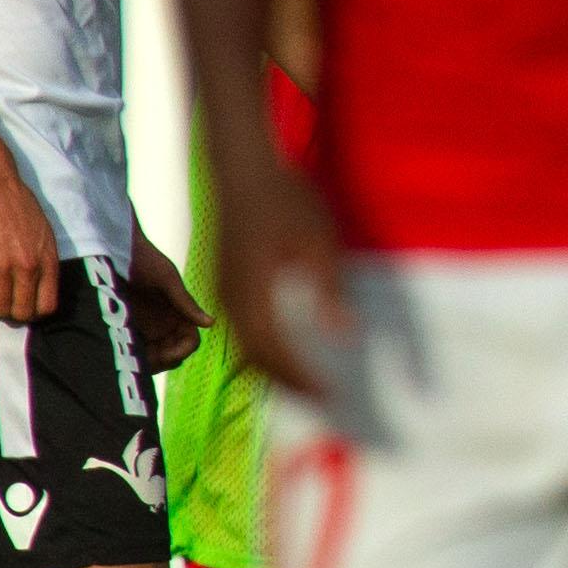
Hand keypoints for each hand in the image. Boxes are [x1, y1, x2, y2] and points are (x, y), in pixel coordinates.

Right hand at [0, 162, 59, 323]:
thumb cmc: (22, 209)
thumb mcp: (46, 236)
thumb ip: (45, 263)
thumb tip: (40, 289)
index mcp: (48, 262)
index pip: (47, 306)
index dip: (36, 313)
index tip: (28, 309)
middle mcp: (28, 269)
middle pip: (23, 313)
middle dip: (15, 315)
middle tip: (7, 307)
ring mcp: (3, 268)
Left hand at [125, 235, 207, 373]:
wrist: (116, 250)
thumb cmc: (145, 259)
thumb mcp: (167, 280)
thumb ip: (186, 303)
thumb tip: (211, 323)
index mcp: (180, 314)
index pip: (190, 343)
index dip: (181, 351)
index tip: (164, 355)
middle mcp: (167, 324)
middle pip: (173, 355)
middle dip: (163, 361)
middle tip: (144, 361)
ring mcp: (148, 327)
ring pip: (155, 356)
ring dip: (148, 361)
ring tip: (132, 360)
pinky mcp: (128, 328)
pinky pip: (137, 350)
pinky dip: (134, 356)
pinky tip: (123, 354)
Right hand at [211, 151, 347, 400]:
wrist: (243, 167)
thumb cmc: (284, 198)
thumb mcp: (318, 242)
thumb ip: (329, 290)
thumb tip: (345, 336)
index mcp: (251, 292)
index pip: (272, 351)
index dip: (299, 378)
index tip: (329, 395)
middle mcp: (229, 298)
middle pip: (254, 357)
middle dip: (288, 382)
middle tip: (323, 401)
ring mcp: (222, 290)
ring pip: (244, 345)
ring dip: (274, 369)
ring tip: (308, 385)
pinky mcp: (225, 282)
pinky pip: (241, 328)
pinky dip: (264, 348)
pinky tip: (287, 351)